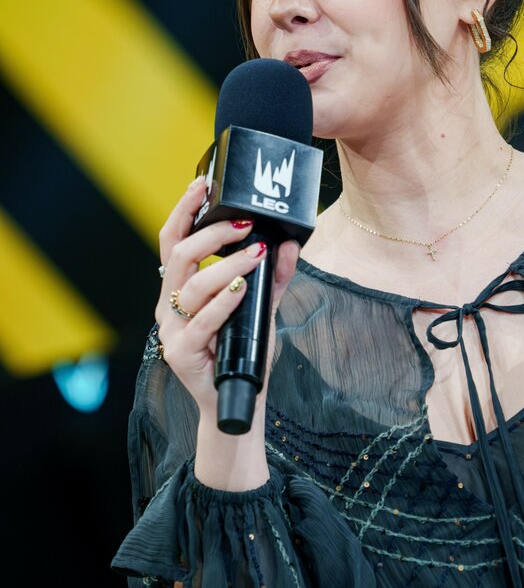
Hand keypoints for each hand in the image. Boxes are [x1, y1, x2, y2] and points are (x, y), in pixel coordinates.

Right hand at [155, 177, 300, 417]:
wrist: (236, 402)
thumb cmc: (242, 352)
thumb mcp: (261, 308)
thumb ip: (273, 277)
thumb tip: (289, 244)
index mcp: (181, 289)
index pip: (173, 240)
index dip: (184, 211)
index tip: (202, 185)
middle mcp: (171, 305)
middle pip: (178, 255)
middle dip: (210, 233)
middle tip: (242, 224)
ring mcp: (173, 329)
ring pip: (192, 285)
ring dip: (227, 266)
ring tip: (254, 256)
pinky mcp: (183, 353)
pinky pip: (202, 321)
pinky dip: (223, 302)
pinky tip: (241, 290)